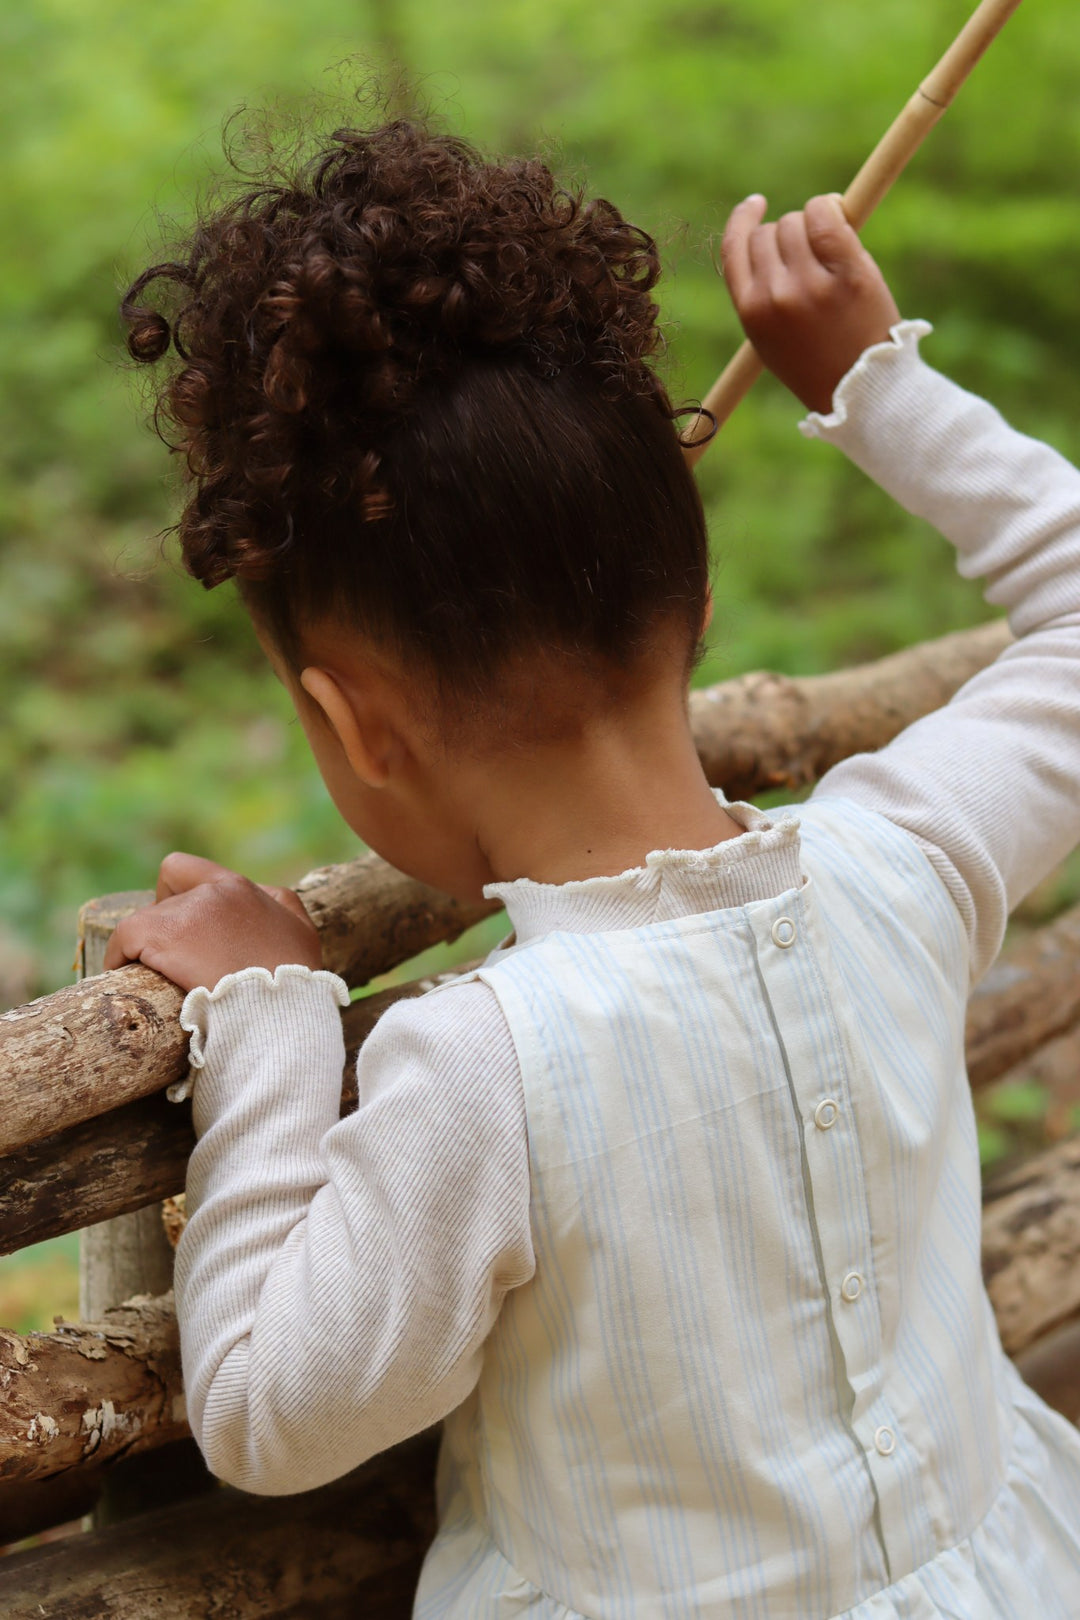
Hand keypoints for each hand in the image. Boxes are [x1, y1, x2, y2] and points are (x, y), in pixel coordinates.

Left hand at [103, 853, 322, 992]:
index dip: (174, 896)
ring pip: (145, 923)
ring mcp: (186, 913)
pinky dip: (118, 957)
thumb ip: (281, 905)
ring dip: (149, 950)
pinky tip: (123, 977)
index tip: (184, 930)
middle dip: (168, 931)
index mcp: (240, 889)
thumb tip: (262, 893)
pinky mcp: (161, 935)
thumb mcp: (300, 933)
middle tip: (178, 965)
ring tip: (156, 980)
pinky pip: (123, 939)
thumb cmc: (293, 984)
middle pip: (164, 903)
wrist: (278, 1015)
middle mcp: (211, 892)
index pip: (185, 869)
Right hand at [720, 193, 900, 412]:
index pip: (733, 248)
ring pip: (797, 221)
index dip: (743, 219)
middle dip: (786, 236)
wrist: (862, 392)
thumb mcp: (770, 338)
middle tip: (810, 255)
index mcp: (751, 312)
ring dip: (812, 225)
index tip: (756, 204)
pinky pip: (827, 215)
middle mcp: (774, 295)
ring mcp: (811, 284)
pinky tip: (839, 215)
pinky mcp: (848, 273)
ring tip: (829, 254)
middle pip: (768, 232)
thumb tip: (771, 229)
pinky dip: (831, 208)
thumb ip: (762, 292)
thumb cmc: (818, 364)